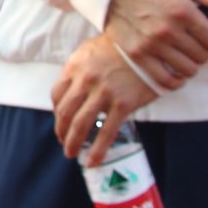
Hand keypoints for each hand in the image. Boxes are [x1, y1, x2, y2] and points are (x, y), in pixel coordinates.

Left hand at [53, 35, 157, 164]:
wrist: (151, 46)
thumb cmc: (121, 47)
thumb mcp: (91, 50)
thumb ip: (80, 68)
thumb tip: (72, 88)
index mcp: (75, 66)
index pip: (57, 95)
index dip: (56, 112)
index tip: (60, 121)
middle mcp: (85, 80)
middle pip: (65, 112)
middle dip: (61, 132)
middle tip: (63, 143)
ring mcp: (103, 93)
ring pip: (80, 124)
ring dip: (73, 143)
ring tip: (71, 153)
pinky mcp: (123, 104)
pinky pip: (107, 133)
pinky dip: (97, 150)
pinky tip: (93, 161)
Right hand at [103, 0, 207, 91]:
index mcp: (183, 11)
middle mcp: (168, 30)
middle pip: (203, 56)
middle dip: (204, 52)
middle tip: (196, 45)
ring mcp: (152, 45)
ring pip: (187, 69)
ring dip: (191, 65)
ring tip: (186, 56)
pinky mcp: (137, 55)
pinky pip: (164, 80)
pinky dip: (175, 81)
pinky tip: (176, 73)